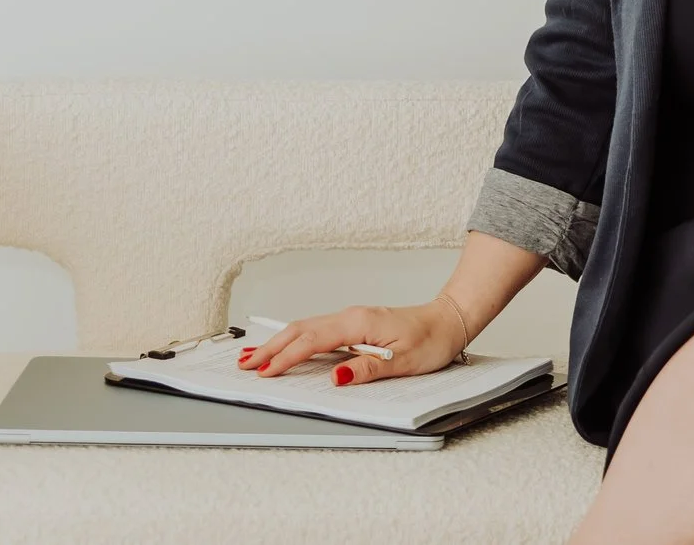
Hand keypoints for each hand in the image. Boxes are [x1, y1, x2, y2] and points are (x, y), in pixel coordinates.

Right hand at [237, 296, 470, 384]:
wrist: (449, 319)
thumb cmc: (432, 339)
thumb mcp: (404, 361)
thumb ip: (368, 369)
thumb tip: (336, 377)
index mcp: (359, 323)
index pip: (312, 342)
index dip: (286, 358)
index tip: (264, 372)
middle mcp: (351, 316)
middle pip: (301, 330)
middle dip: (271, 348)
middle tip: (244, 364)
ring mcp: (351, 319)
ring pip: (306, 328)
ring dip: (279, 342)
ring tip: (253, 356)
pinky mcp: (355, 324)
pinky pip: (317, 330)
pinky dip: (296, 338)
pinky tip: (287, 346)